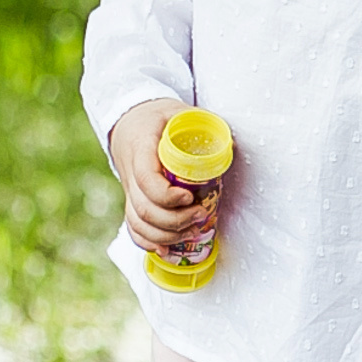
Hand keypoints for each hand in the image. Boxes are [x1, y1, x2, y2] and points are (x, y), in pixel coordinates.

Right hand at [109, 97, 215, 257]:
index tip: (189, 197)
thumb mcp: (180, 112)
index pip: (146, 180)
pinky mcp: (132, 201)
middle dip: (174, 220)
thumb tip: (233, 146)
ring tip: (193, 230)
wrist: (129, 121)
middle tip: (201, 214)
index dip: (166, 196)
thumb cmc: (159, 117)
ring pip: (138, 222)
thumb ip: (204, 125)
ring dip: (166, 234)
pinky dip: (148, 242)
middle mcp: (129, 172)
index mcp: (140, 148)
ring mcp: (129, 190)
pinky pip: (133, 228)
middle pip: (143, 208)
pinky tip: (167, 249)